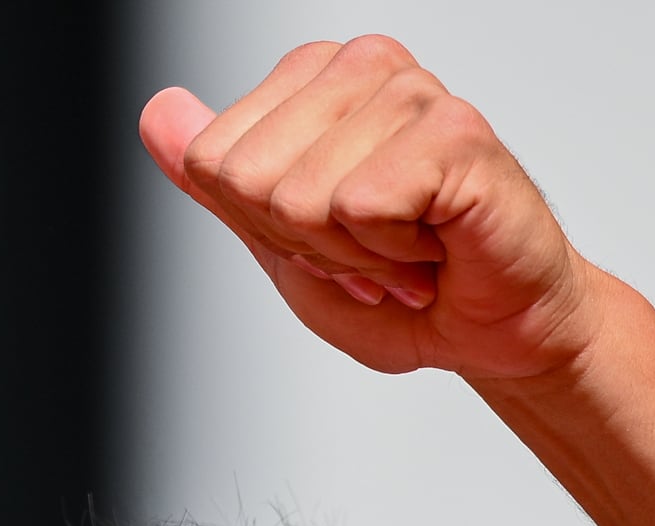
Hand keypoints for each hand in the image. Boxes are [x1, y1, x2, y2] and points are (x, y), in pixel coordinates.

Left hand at [139, 38, 595, 385]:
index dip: (263, 228)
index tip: (331, 237)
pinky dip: (394, 256)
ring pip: (301, 199)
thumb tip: (159, 113)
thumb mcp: (281, 240)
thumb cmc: (404, 288)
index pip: (210, 163)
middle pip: (246, 180)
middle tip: (372, 249)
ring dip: (355, 255)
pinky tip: (434, 244)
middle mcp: (360, 66)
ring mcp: (409, 91)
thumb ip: (217, 181)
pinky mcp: (454, 131)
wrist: (495, 331)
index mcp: (311, 80)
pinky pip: (362, 208)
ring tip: (406, 248)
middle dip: (304, 245)